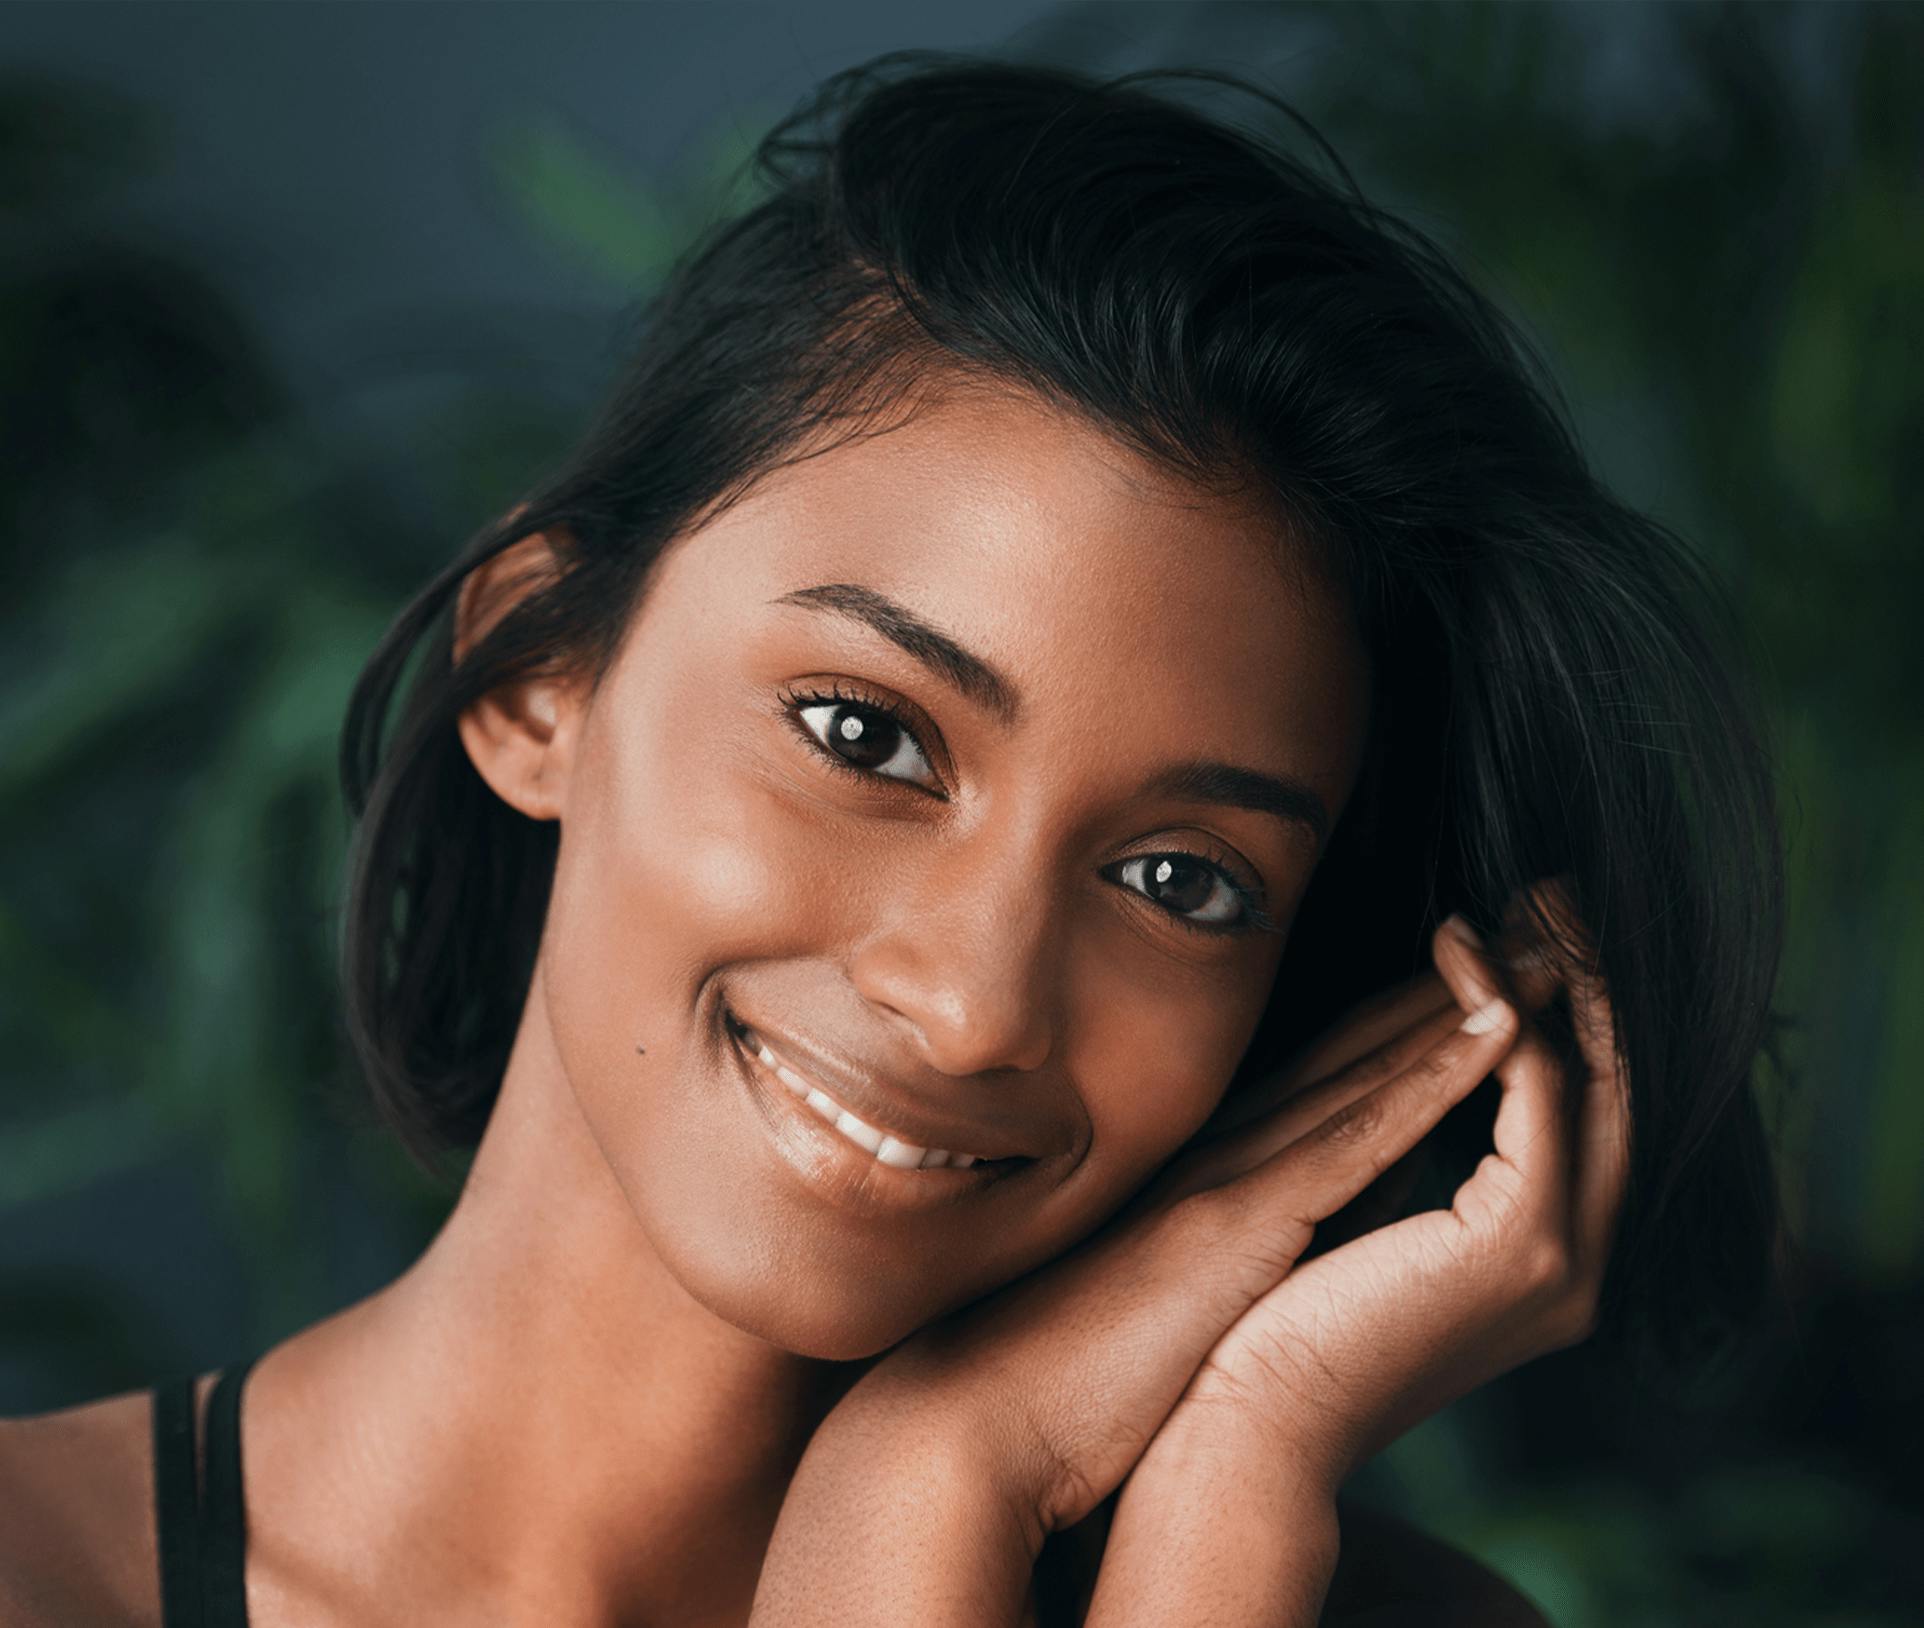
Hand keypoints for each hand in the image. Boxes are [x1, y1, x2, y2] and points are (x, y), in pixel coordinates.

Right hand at [764, 892, 1562, 1582]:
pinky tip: (1504, 1031)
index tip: (1485, 964)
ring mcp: (1236, 1173)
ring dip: (1471, 1004)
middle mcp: (1232, 1148)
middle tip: (1541, 915)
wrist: (984, 1410)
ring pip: (1373, 1067)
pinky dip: (1432, 1078)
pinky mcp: (1240, 1218)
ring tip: (1552, 946)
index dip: (1412, 1010)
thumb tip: (1338, 1223)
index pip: (1333, 1068)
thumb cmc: (1066, 1370)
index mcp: (1216, 1167)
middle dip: (1459, 980)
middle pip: (1365, 1044)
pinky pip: (1359, 1136)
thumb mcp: (1178, 1289)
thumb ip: (1252, 1239)